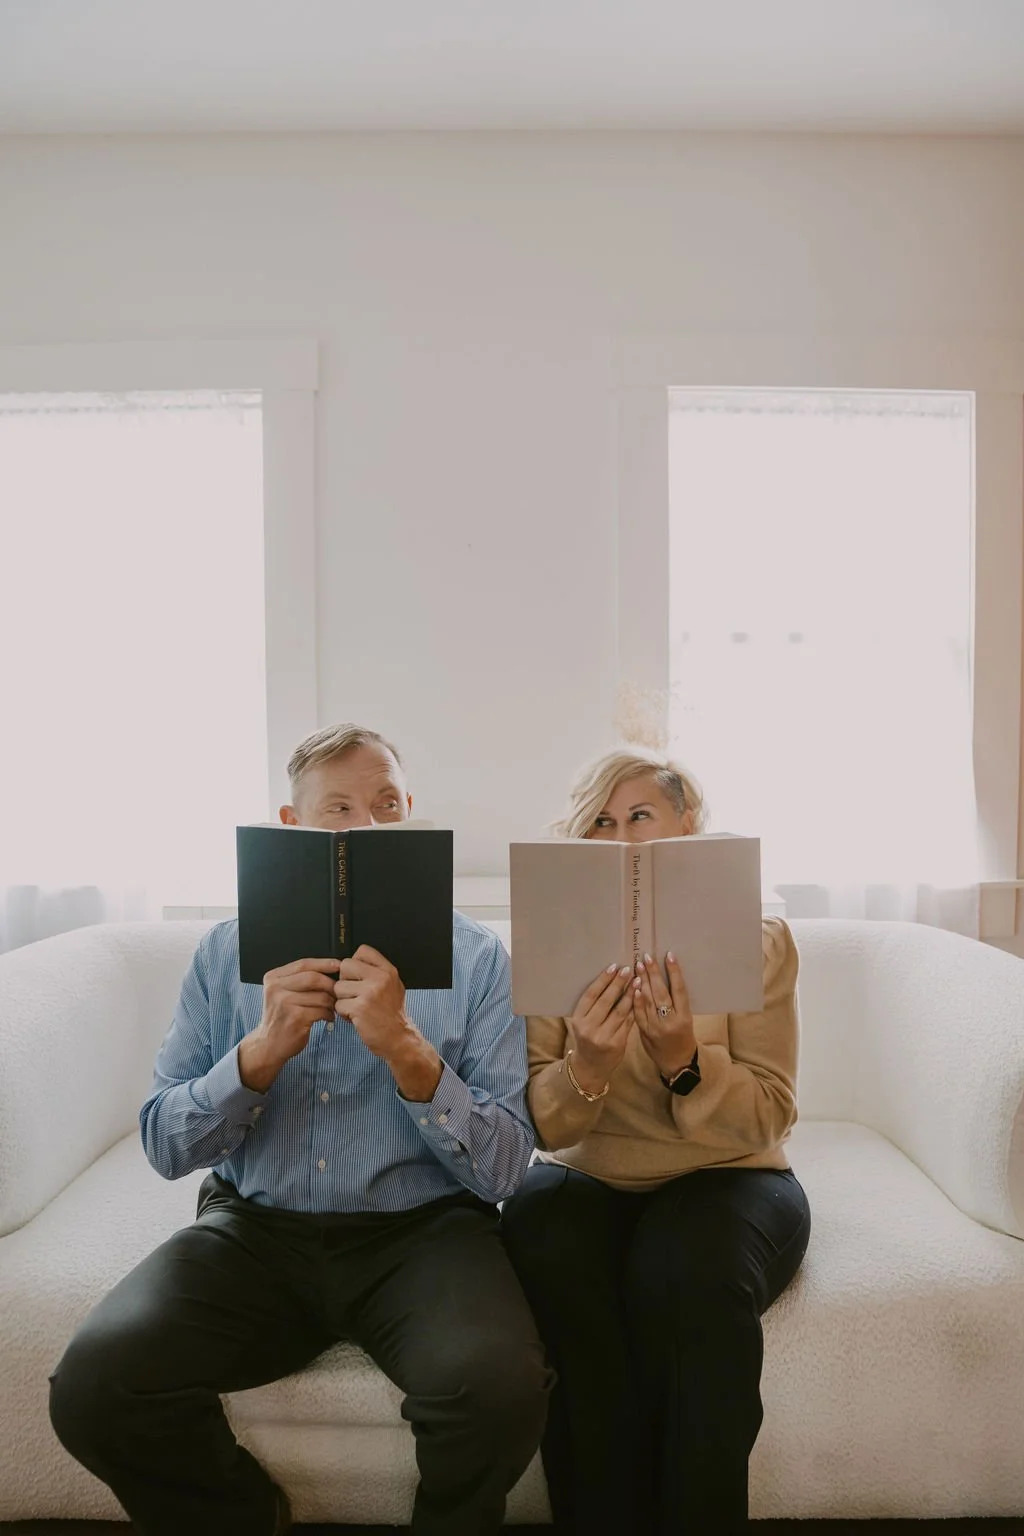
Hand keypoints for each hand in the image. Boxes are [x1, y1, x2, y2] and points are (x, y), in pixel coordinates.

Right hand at [239, 958, 339, 1091]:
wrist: (268, 1044)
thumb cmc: (282, 1017)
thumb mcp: (282, 993)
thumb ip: (298, 980)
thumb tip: (330, 968)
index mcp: (273, 978)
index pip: (303, 964)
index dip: (324, 963)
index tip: (338, 965)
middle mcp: (276, 988)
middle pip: (313, 978)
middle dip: (330, 984)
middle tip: (338, 992)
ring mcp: (284, 1003)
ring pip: (320, 996)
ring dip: (331, 1002)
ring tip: (332, 1007)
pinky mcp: (295, 1018)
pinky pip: (321, 1011)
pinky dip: (329, 1014)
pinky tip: (327, 1018)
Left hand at [335, 946, 442, 1099]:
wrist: (399, 1039)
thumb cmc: (392, 1014)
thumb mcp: (393, 986)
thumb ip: (376, 972)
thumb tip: (352, 963)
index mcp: (388, 970)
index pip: (362, 951)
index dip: (355, 963)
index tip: (358, 976)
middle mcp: (380, 978)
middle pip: (345, 966)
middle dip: (345, 981)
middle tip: (355, 994)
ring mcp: (369, 993)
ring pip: (338, 987)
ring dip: (343, 999)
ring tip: (356, 1007)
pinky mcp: (359, 1008)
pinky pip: (338, 1004)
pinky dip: (343, 1013)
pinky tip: (356, 1017)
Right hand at [567, 965, 636, 1095]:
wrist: (591, 1067)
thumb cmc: (588, 1039)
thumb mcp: (584, 1023)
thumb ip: (593, 1006)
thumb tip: (611, 978)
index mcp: (578, 1020)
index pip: (591, 995)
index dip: (603, 980)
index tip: (614, 966)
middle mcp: (589, 1028)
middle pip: (606, 1001)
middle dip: (618, 983)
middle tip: (629, 969)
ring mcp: (603, 1037)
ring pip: (620, 1011)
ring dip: (630, 994)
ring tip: (638, 980)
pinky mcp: (617, 1044)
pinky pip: (628, 1022)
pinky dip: (635, 1008)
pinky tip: (641, 997)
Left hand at [634, 952, 696, 1078]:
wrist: (677, 1063)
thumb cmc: (683, 1037)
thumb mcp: (685, 1019)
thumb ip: (675, 1003)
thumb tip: (661, 978)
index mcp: (685, 1016)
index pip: (679, 990)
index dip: (675, 972)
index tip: (669, 955)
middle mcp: (671, 1021)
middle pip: (662, 993)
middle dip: (653, 974)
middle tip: (646, 957)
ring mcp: (657, 1028)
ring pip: (649, 1001)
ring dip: (642, 982)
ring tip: (638, 966)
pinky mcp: (645, 1033)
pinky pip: (639, 1014)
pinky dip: (636, 1000)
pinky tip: (633, 987)